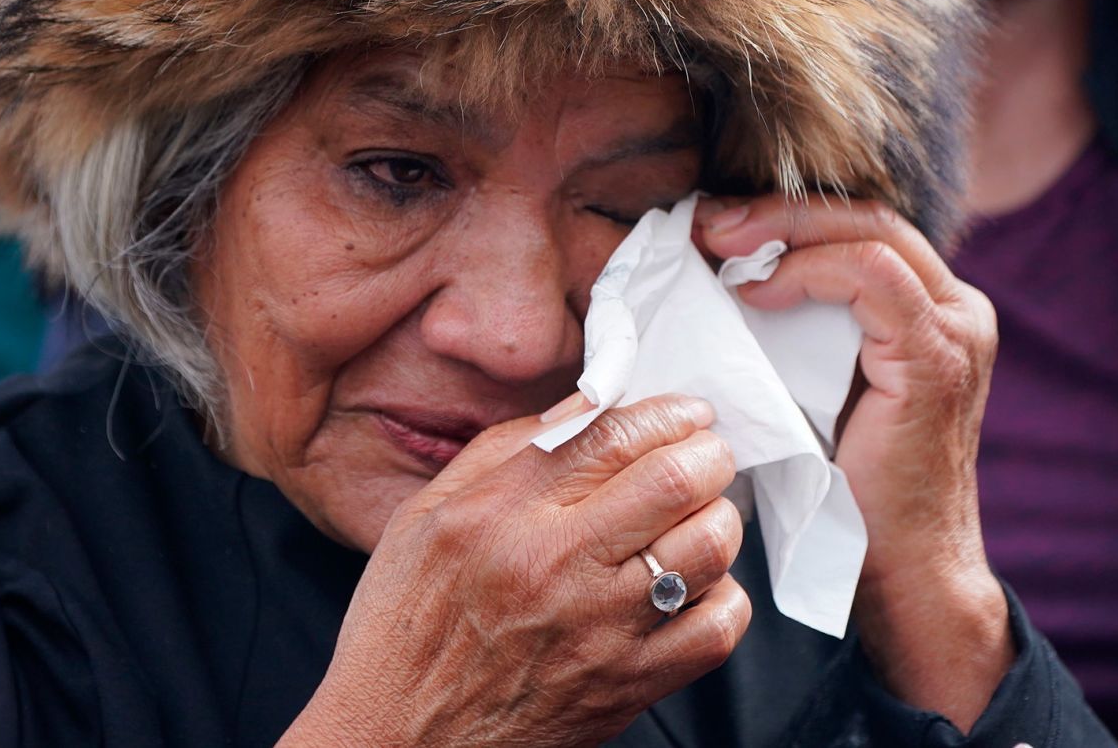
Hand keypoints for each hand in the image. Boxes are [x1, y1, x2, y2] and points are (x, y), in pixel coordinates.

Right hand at [280, 395, 750, 747]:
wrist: (394, 740)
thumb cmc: (403, 626)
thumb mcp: (424, 515)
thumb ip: (505, 450)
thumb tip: (586, 403)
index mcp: (501, 512)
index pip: (614, 434)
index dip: (668, 413)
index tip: (685, 414)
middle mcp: (554, 564)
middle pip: (675, 480)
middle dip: (708, 454)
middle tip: (703, 455)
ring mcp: (598, 629)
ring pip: (708, 546)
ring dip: (718, 517)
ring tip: (699, 516)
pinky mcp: (627, 686)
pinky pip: (717, 628)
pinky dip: (723, 596)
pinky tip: (695, 586)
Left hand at [695, 196, 1010, 730]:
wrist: (902, 568)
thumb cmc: (846, 486)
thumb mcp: (814, 386)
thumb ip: (794, 329)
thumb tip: (718, 274)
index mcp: (933, 307)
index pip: (859, 226)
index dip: (784, 213)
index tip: (712, 223)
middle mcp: (958, 307)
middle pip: (864, 217)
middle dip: (776, 211)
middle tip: (705, 221)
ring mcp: (957, 328)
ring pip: (869, 233)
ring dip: (783, 230)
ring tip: (719, 244)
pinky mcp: (939, 355)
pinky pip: (871, 278)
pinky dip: (807, 272)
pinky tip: (756, 291)